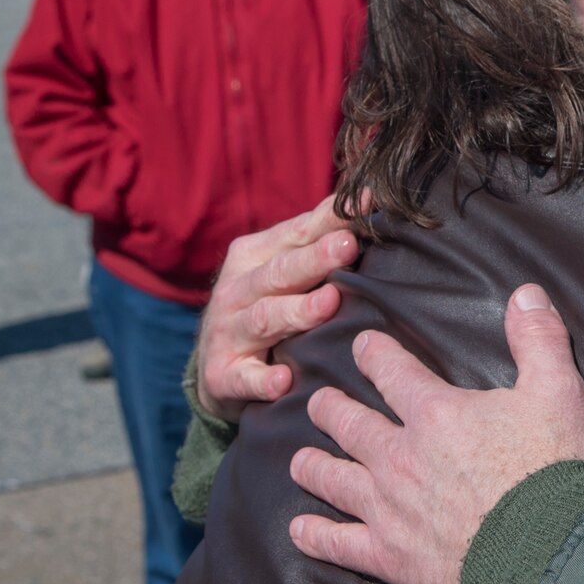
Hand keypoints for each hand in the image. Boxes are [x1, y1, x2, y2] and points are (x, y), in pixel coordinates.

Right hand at [195, 194, 359, 421]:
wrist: (216, 369)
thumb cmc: (265, 307)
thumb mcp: (282, 269)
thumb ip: (316, 242)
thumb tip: (367, 203)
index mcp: (253, 256)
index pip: (297, 233)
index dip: (331, 218)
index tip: (365, 204)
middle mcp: (237, 290)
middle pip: (280, 272)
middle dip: (314, 258)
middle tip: (348, 246)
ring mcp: (228, 333)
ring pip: (265, 318)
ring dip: (297, 311)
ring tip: (330, 302)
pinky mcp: (224, 376)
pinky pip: (244, 378)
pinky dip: (263, 380)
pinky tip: (284, 380)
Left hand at [288, 284, 583, 583]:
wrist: (548, 552)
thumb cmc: (553, 470)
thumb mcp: (558, 393)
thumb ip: (538, 339)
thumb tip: (526, 292)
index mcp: (435, 412)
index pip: (390, 370)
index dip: (373, 353)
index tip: (362, 346)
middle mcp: (399, 456)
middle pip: (349, 423)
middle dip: (329, 408)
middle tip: (317, 402)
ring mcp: (388, 508)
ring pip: (333, 479)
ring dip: (313, 466)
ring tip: (299, 460)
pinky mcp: (389, 556)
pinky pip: (337, 543)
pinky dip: (315, 536)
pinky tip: (299, 530)